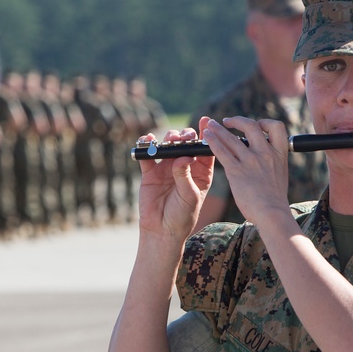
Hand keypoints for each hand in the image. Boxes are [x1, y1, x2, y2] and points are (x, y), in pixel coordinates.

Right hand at [136, 120, 213, 239]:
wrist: (161, 230)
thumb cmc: (182, 216)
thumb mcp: (189, 197)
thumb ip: (186, 176)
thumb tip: (183, 157)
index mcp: (201, 172)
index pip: (205, 149)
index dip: (206, 134)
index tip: (205, 121)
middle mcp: (185, 166)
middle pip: (186, 143)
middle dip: (185, 135)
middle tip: (184, 138)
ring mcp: (167, 168)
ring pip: (168, 145)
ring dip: (169, 138)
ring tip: (169, 141)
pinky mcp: (150, 172)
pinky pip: (147, 155)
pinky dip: (146, 145)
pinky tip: (147, 140)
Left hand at [203, 117, 290, 226]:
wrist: (272, 213)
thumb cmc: (275, 199)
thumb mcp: (280, 175)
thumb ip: (273, 162)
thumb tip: (267, 158)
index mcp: (279, 154)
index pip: (277, 127)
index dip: (265, 123)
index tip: (257, 125)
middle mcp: (265, 153)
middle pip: (251, 126)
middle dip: (237, 120)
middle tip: (227, 121)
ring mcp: (251, 161)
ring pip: (231, 137)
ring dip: (218, 129)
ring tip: (210, 125)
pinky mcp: (236, 171)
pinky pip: (222, 151)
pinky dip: (213, 141)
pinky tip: (207, 137)